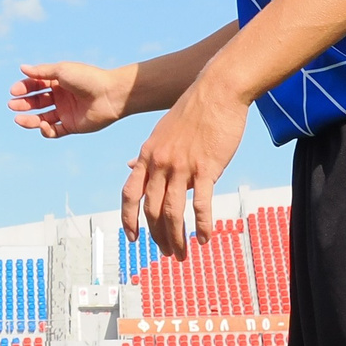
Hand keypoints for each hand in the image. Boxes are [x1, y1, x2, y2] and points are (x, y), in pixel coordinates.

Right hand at [7, 62, 130, 139]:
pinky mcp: (72, 126)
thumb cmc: (87, 78)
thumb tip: (22, 68)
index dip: (24, 88)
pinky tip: (41, 126)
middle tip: (12, 105)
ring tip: (18, 119)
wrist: (111, 95)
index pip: (36, 86)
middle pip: (37, 102)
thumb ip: (41, 72)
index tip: (14, 91)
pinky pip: (54, 131)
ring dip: (29, 119)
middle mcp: (61, 97)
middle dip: (23, 104)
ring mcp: (66, 112)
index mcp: (58, 82)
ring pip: (42, 118)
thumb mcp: (62, 71)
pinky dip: (45, 130)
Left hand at [121, 74, 249, 258]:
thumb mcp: (160, 131)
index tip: (132, 237)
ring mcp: (181, 166)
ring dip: (176, 238)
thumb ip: (147, 154)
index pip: (129, 193)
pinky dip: (201, 225)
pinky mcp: (206, 167)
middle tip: (166, 252)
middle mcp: (160, 163)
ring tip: (181, 254)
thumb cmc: (192, 111)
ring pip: (172, 212)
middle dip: (157, 236)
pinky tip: (204, 239)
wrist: (217, 91)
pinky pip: (201, 204)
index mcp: (147, 154)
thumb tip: (131, 166)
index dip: (128, 218)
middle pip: (151, 209)